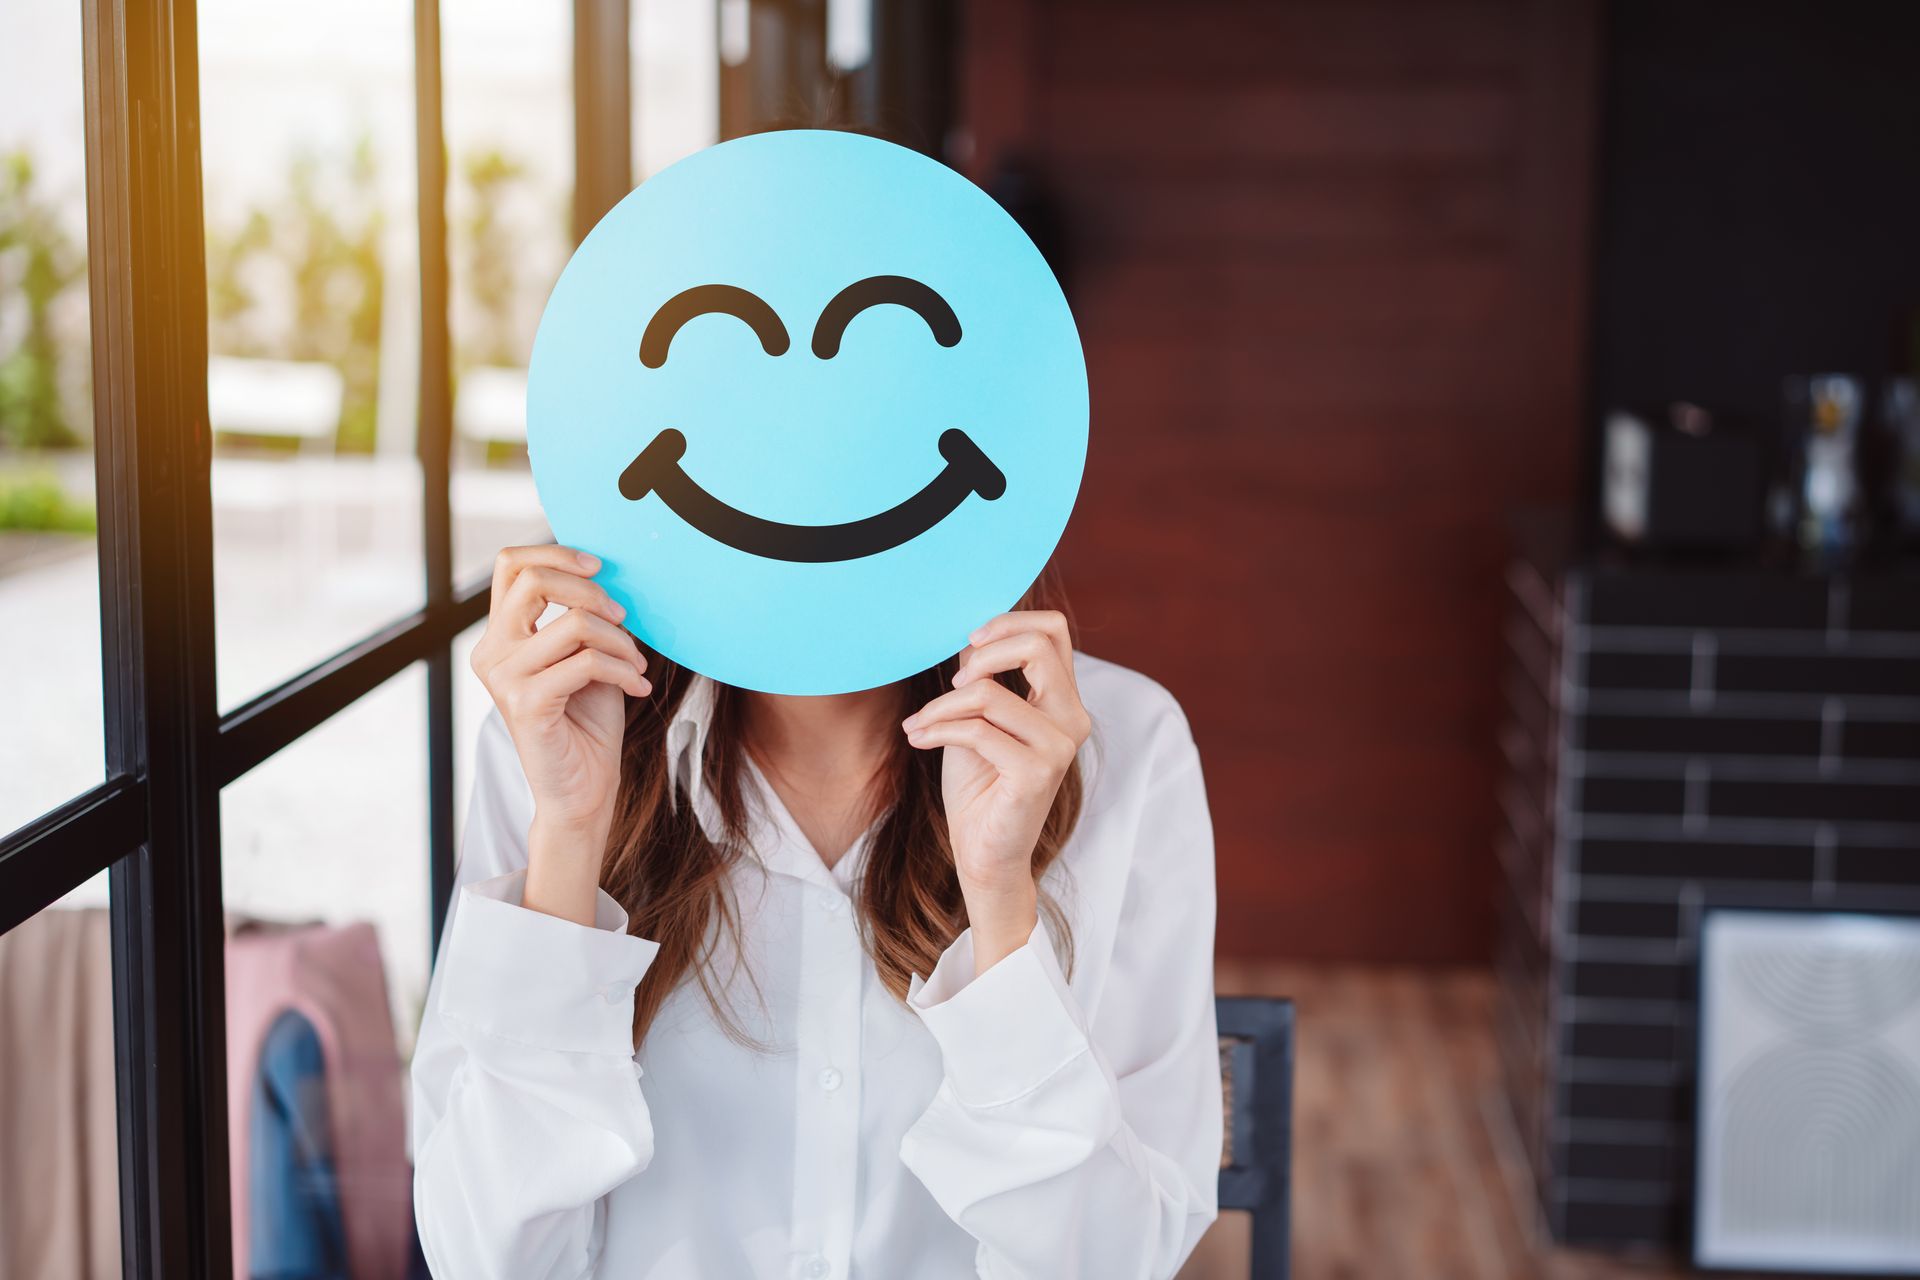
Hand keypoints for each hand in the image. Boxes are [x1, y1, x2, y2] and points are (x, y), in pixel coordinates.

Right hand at [469, 545, 649, 923]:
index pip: (512, 565)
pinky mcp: (525, 704)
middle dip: (593, 593)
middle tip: (625, 619)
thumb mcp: (584, 654)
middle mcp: (491, 652)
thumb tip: (605, 575)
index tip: (600, 570)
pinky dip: (624, 670)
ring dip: (620, 641)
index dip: (557, 553)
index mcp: (500, 635)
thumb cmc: (587, 720)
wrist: (583, 789)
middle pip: (535, 580)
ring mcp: (504, 679)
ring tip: (637, 665)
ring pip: (573, 623)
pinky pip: (586, 663)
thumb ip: (580, 616)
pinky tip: (638, 687)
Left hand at [902, 610, 1090, 972]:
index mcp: (1064, 701)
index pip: (1053, 631)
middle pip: (1036, 646)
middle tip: (949, 685)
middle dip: (980, 655)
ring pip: (989, 692)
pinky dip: (937, 729)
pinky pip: (976, 730)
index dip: (1008, 623)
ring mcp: (1058, 747)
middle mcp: (1071, 719)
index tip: (969, 643)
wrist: (983, 853)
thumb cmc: (980, 786)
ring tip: (919, 724)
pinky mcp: (1037, 774)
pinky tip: (918, 740)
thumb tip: (968, 635)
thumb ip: (983, 677)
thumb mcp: (978, 717)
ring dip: (940, 706)